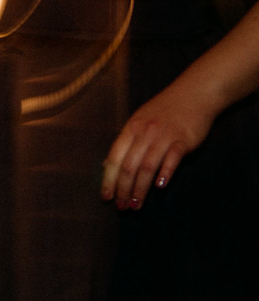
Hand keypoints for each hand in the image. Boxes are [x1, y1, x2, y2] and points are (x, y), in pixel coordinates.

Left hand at [101, 79, 216, 208]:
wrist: (194, 94)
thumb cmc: (165, 110)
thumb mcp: (139, 121)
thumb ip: (126, 143)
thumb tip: (107, 165)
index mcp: (130, 129)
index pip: (114, 158)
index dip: (108, 180)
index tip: (106, 197)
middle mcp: (144, 133)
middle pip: (129, 166)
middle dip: (123, 189)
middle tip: (122, 207)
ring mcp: (163, 136)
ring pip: (147, 166)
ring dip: (140, 188)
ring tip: (137, 204)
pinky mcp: (183, 139)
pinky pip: (172, 158)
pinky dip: (165, 172)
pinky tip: (160, 186)